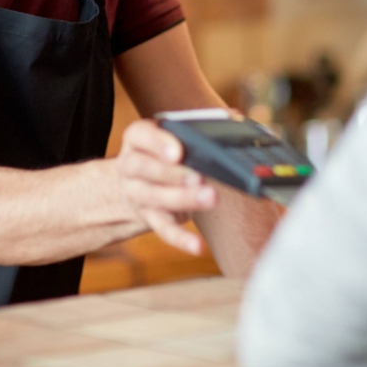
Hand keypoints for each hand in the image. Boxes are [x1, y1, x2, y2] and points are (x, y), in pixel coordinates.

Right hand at [114, 119, 216, 254]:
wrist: (136, 183)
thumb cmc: (165, 154)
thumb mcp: (172, 135)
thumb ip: (196, 128)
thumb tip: (235, 119)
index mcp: (137, 138)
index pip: (140, 135)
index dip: (157, 143)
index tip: (178, 151)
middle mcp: (131, 166)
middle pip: (144, 169)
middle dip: (172, 173)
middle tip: (198, 176)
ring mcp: (138, 194)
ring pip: (155, 199)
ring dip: (182, 199)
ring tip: (211, 197)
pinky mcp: (151, 218)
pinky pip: (163, 230)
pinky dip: (181, 239)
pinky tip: (198, 246)